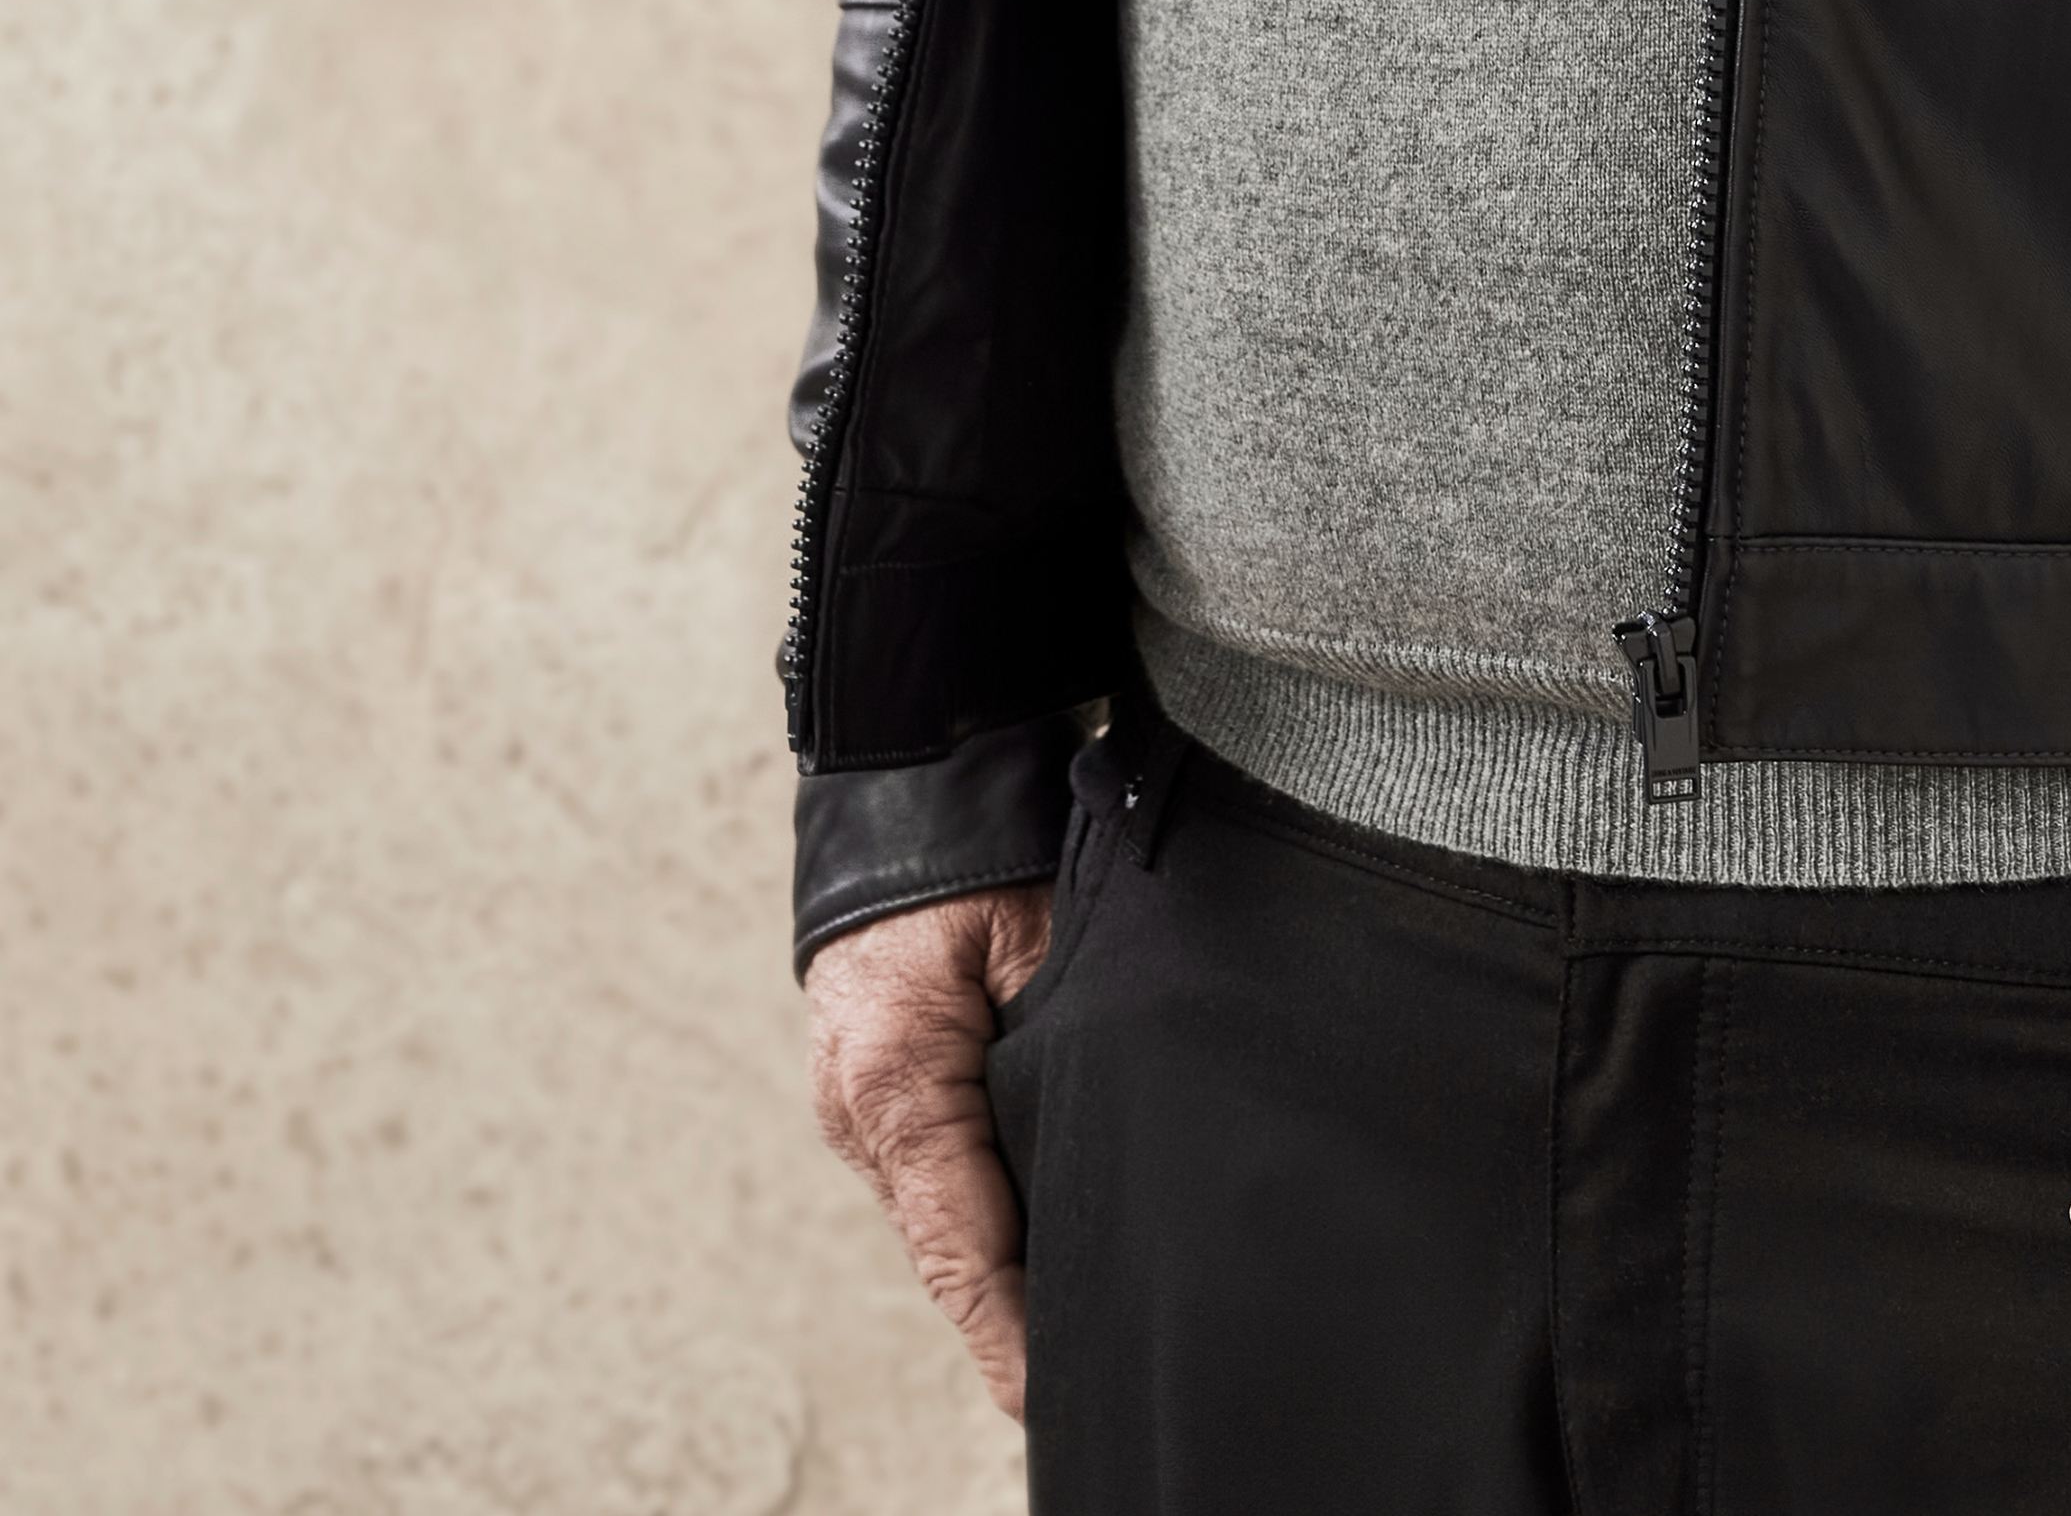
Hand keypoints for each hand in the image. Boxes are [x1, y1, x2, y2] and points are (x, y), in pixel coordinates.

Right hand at [807, 881, 1055, 1418]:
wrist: (913, 774)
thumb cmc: (980, 845)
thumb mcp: (1037, 939)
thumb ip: (1063, 1042)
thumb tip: (1104, 1135)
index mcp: (898, 1084)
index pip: (958, 1249)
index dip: (1007, 1333)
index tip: (1046, 1401)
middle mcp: (864, 1111)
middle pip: (951, 1243)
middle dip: (1017, 1308)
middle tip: (1094, 1365)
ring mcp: (861, 1102)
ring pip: (944, 1210)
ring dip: (1003, 1256)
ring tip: (1080, 1321)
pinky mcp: (879, 1084)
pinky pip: (937, 1168)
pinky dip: (984, 1205)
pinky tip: (1043, 1230)